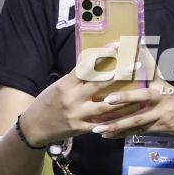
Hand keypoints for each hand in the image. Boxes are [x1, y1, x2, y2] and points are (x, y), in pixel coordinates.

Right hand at [18, 43, 139, 145]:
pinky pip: (102, 123)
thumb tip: (96, 66)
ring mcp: (78, 115)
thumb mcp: (57, 86)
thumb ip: (75, 79)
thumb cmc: (46, 103)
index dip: (103, 55)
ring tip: (140, 91)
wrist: (33, 127)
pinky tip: (129, 114)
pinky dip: (116, 119)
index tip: (117, 46)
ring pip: (106, 106)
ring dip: (124, 98)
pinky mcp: (81, 129)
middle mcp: (72, 99)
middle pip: (100, 84)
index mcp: (65, 85)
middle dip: (120, 74)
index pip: (86, 67)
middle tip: (137, 64)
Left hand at [90, 41, 173, 139]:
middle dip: (124, 98)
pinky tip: (106, 136)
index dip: (140, 57)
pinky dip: (121, 134)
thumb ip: (149, 68)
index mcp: (160, 84)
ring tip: (97, 128)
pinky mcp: (159, 127)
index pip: (150, 67)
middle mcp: (160, 97)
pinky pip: (137, 132)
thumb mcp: (165, 83)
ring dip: (117, 124)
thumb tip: (139, 43)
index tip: (128, 49)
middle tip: (106, 100)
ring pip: (136, 119)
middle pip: (142, 97)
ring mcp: (160, 114)